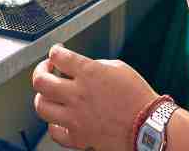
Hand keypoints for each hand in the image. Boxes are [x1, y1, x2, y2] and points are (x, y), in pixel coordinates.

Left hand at [33, 45, 157, 150]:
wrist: (147, 125)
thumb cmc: (137, 96)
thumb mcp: (118, 67)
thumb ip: (95, 65)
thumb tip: (81, 68)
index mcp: (88, 72)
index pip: (58, 56)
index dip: (55, 51)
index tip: (56, 52)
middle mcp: (77, 94)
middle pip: (41, 81)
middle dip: (40, 71)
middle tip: (46, 69)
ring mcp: (75, 117)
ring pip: (41, 106)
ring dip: (42, 96)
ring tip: (49, 93)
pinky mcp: (78, 137)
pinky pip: (54, 131)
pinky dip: (53, 122)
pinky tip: (59, 116)